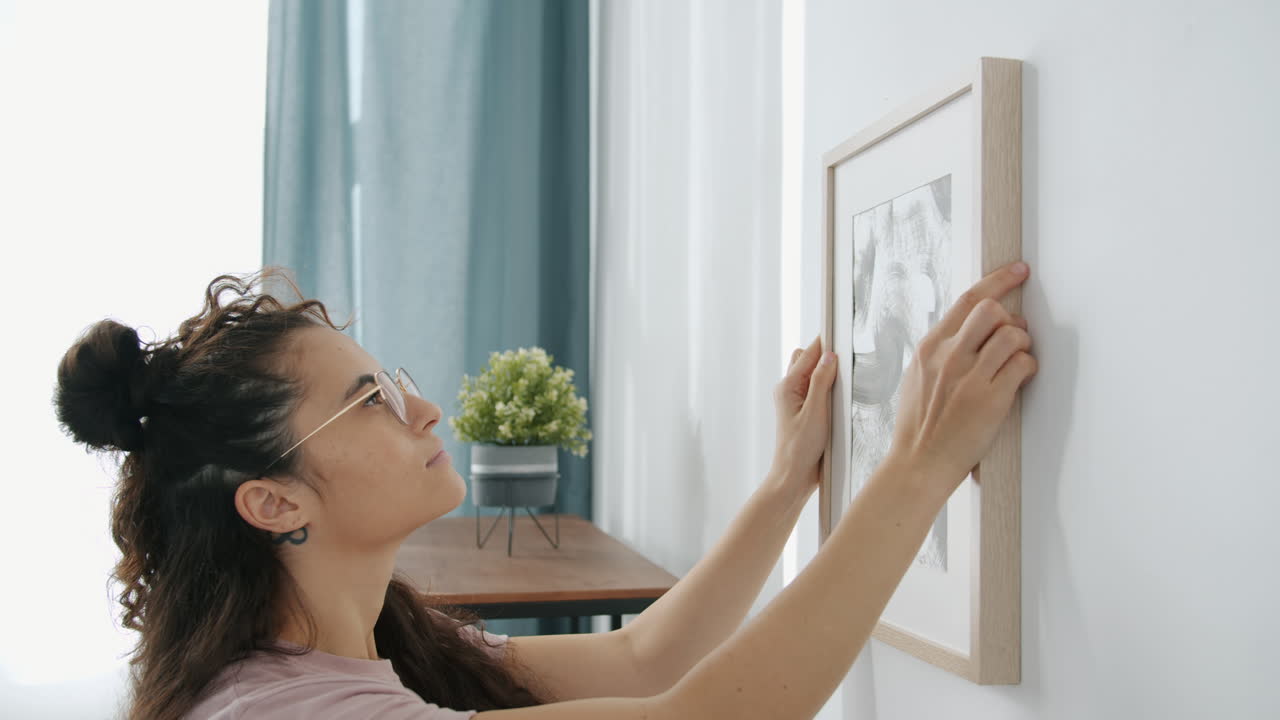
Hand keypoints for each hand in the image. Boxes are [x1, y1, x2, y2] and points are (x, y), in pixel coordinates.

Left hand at [769, 334, 838, 498]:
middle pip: (808, 359)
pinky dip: (829, 388)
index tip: (839, 328)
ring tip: (844, 379)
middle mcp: (790, 390)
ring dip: (828, 374)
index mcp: (788, 386)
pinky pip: (817, 390)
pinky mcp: (806, 411)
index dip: (825, 342)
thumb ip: (822, 382)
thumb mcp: (816, 412)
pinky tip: (839, 396)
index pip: (808, 354)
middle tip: (847, 357)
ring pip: (813, 375)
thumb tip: (829, 356)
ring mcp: (797, 401)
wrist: (794, 476)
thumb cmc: (800, 448)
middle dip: (826, 355)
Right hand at [889, 261, 1036, 490]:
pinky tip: (1020, 378)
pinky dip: (1028, 367)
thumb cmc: (918, 424)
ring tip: (1016, 359)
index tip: (1018, 270)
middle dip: (1010, 317)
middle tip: (1014, 333)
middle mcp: (949, 356)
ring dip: (1022, 343)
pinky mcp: (991, 398)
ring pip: (1012, 334)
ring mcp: (970, 377)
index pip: (968, 299)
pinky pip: (1023, 364)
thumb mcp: (916, 377)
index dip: (998, 279)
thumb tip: (964, 330)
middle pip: (993, 309)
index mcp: (929, 347)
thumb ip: (939, 351)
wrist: (918, 462)